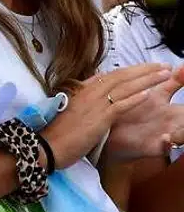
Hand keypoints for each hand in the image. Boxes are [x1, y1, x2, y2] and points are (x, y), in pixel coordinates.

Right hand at [42, 64, 178, 169]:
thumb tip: (95, 98)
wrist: (46, 146)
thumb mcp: (71, 111)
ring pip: (124, 87)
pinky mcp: (99, 118)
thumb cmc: (57, 133)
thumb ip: (84, 102)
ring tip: (164, 74)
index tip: (146, 67)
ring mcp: (94, 104)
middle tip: (163, 65)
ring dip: (146, 79)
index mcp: (82, 90)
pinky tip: (149, 94)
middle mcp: (89, 92)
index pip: (111, 75)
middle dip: (144, 70)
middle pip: (121, 76)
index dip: (131, 70)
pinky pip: (120, 105)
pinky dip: (135, 98)